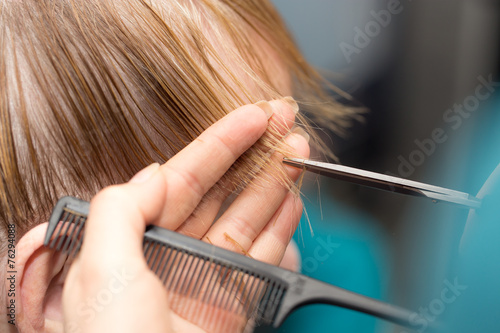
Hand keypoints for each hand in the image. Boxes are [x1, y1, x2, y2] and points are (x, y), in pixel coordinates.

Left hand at [62, 100, 309, 332]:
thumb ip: (121, 209)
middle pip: (222, 191)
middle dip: (254, 154)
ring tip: (299, 151)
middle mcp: (174, 256)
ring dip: (276, 183)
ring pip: (249, 218)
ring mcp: (209, 278)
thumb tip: (154, 172)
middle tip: (283, 120)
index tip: (251, 115)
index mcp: (136, 243)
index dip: (218, 144)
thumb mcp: (101, 271)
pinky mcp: (237, 303)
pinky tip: (294, 200)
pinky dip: (283, 227)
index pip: (182, 179)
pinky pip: (266, 256)